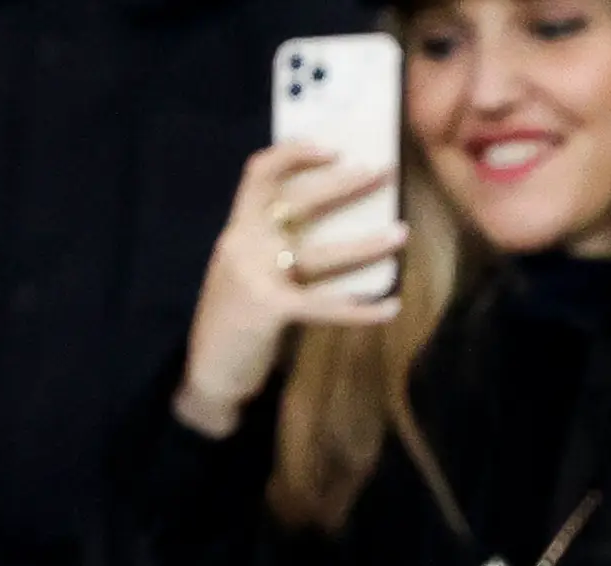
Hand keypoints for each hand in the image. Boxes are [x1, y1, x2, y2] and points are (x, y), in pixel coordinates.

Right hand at [173, 142, 405, 438]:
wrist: (208, 374)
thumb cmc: (239, 323)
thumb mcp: (252, 275)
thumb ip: (279, 251)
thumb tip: (342, 229)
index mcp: (239, 231)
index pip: (259, 173)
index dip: (294, 152)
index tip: (334, 146)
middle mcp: (243, 245)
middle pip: (298, 201)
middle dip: (345, 184)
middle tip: (385, 172)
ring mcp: (254, 276)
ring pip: (320, 253)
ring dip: (366, 244)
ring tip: (402, 234)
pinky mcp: (269, 311)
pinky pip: (325, 306)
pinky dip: (361, 309)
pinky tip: (392, 307)